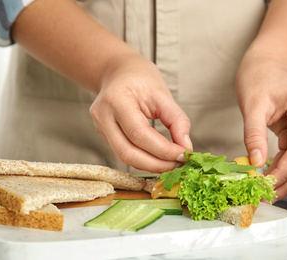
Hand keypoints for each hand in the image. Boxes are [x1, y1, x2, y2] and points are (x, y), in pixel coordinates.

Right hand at [90, 53, 191, 172]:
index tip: (184, 155)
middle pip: (128, 153)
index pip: (139, 134)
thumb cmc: (140, 77)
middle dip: (156, 164)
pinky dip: (143, 158)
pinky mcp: (103, 134)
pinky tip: (159, 157)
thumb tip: (186, 148)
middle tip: (179, 165)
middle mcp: (103, 115)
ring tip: (171, 163)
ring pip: (124, 157)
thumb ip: (177, 120)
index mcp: (117, 100)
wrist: (118, 71)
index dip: (163, 150)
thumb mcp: (163, 93)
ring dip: (150, 165)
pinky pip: (124, 152)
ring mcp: (100, 126)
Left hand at [236, 60, 286, 199]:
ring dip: (286, 175)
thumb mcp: (252, 105)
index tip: (266, 184)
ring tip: (267, 189)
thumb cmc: (258, 78)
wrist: (264, 66)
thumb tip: (255, 162)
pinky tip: (269, 176)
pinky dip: (283, 165)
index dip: (285, 170)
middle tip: (267, 194)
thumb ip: (253, 134)